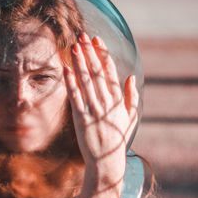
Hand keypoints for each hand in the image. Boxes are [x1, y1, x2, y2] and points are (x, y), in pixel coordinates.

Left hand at [63, 33, 138, 171]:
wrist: (106, 160)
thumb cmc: (118, 137)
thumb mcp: (130, 117)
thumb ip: (131, 96)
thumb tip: (130, 77)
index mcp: (118, 100)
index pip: (110, 71)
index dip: (103, 54)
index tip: (97, 40)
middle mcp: (106, 102)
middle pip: (96, 72)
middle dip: (89, 52)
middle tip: (82, 36)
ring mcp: (93, 109)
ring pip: (85, 81)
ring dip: (79, 62)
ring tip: (74, 46)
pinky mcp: (81, 118)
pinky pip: (75, 97)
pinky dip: (70, 82)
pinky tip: (66, 69)